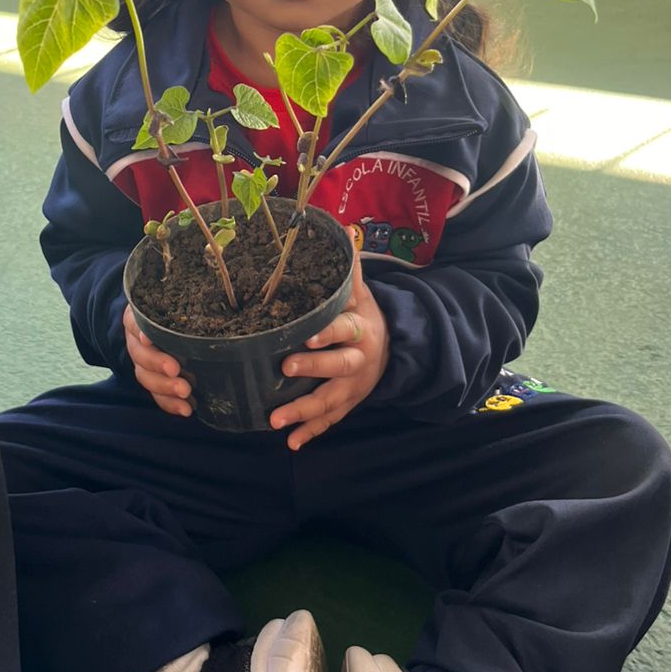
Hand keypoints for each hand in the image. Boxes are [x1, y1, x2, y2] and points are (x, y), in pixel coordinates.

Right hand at [123, 305, 191, 416]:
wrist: (162, 324)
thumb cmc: (175, 308)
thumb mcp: (178, 299)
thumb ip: (191, 298)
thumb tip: (222, 293)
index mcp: (140, 317)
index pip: (135, 322)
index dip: (140, 330)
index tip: (148, 338)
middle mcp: (138, 340)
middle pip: (140, 354)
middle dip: (157, 364)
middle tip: (175, 370)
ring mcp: (143, 362)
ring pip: (145, 377)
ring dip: (165, 389)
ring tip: (185, 394)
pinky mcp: (153, 380)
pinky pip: (156, 395)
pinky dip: (170, 404)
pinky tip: (186, 409)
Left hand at [269, 252, 389, 450]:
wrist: (393, 348)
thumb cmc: (365, 315)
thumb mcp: (361, 293)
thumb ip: (349, 269)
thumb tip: (343, 228)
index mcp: (360, 330)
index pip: (343, 330)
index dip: (327, 334)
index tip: (306, 336)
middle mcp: (358, 361)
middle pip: (338, 368)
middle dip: (313, 369)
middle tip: (285, 369)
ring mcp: (353, 387)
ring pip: (331, 402)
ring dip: (304, 413)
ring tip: (276, 421)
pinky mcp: (348, 404)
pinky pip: (330, 421)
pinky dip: (311, 433)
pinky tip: (291, 443)